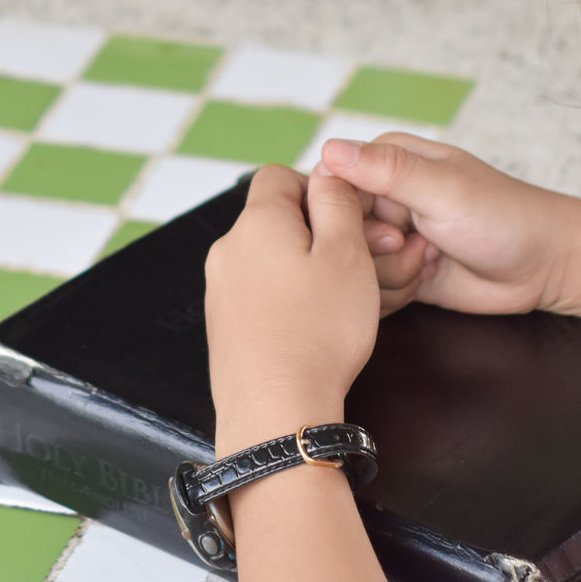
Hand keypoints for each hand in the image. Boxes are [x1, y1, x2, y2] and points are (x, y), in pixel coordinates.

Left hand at [205, 165, 379, 454]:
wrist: (276, 410)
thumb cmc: (319, 332)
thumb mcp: (346, 253)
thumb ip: (338, 202)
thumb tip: (327, 171)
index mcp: (256, 223)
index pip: (279, 175)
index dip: (318, 188)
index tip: (349, 219)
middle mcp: (228, 251)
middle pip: (275, 220)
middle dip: (318, 234)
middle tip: (359, 264)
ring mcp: (221, 292)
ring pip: (269, 261)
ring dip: (305, 271)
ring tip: (341, 302)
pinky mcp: (224, 328)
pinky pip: (259, 296)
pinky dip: (287, 302)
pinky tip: (312, 330)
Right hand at [314, 133, 577, 316]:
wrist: (544, 267)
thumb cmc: (504, 218)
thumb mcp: (443, 190)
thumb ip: (385, 171)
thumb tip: (327, 149)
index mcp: (388, 162)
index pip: (331, 190)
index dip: (353, 218)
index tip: (395, 229)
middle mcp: (383, 198)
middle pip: (339, 234)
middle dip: (378, 252)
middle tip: (422, 247)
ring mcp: (389, 238)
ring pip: (352, 268)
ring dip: (392, 275)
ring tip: (431, 261)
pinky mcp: (398, 273)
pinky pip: (369, 291)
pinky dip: (396, 294)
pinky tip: (426, 281)